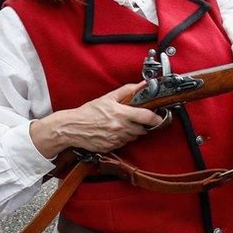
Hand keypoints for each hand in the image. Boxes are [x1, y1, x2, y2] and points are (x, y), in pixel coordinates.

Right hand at [30, 82, 167, 158]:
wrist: (72, 128)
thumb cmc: (88, 112)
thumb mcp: (108, 98)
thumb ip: (127, 91)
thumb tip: (142, 85)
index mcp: (121, 114)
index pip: (147, 117)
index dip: (157, 118)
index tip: (160, 118)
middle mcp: (120, 128)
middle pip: (143, 129)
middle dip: (143, 125)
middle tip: (136, 119)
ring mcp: (116, 139)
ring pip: (134, 137)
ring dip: (133, 132)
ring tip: (122, 124)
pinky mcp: (112, 147)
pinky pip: (124, 143)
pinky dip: (123, 138)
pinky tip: (115, 131)